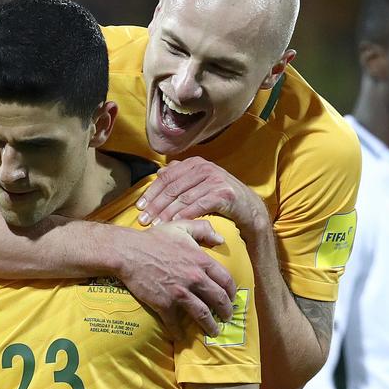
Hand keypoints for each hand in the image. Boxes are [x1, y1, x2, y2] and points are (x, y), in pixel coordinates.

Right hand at [116, 219, 235, 338]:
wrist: (128, 252)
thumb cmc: (154, 238)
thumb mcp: (180, 226)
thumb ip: (203, 229)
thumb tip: (220, 238)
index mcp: (201, 261)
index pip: (226, 280)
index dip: (231, 292)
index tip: (231, 298)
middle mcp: (194, 279)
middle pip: (218, 300)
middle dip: (226, 311)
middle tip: (227, 318)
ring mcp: (180, 293)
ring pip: (203, 314)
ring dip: (211, 326)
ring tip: (214, 331)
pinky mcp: (164, 304)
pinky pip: (176, 323)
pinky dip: (180, 332)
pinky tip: (182, 336)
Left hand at [136, 157, 267, 237]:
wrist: (249, 209)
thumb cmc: (220, 197)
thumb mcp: (200, 182)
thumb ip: (181, 176)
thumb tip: (159, 172)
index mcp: (195, 163)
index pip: (166, 176)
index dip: (151, 192)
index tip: (139, 206)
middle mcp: (204, 167)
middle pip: (173, 188)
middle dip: (156, 205)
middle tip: (144, 220)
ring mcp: (215, 179)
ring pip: (184, 198)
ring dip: (167, 213)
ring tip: (156, 225)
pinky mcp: (224, 193)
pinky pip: (199, 205)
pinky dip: (185, 215)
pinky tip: (175, 225)